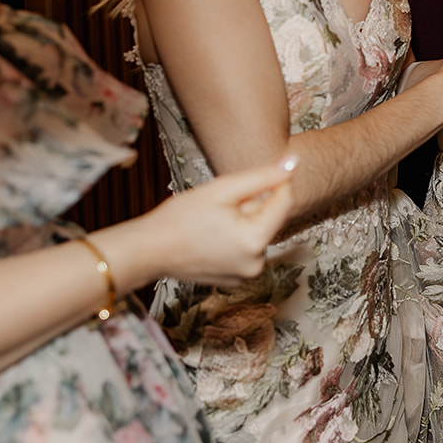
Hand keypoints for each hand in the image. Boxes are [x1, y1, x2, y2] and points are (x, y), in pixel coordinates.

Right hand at [135, 158, 296, 285]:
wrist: (148, 250)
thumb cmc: (180, 218)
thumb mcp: (222, 189)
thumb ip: (262, 176)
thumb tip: (293, 163)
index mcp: (255, 241)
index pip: (284, 200)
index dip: (272, 182)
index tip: (252, 176)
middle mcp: (256, 264)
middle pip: (268, 219)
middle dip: (249, 206)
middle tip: (218, 207)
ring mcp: (247, 275)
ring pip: (257, 233)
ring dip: (242, 222)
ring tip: (212, 223)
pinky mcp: (237, 280)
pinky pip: (246, 249)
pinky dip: (234, 239)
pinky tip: (211, 237)